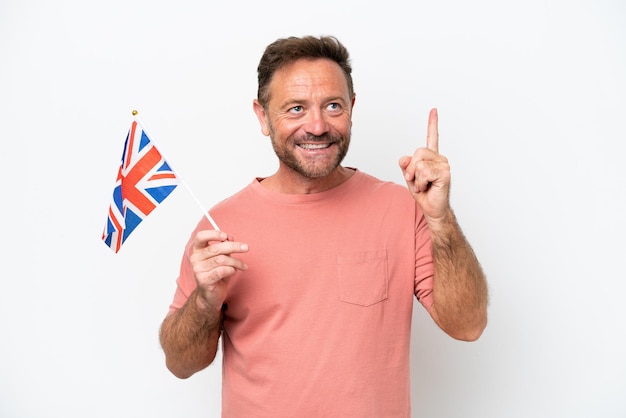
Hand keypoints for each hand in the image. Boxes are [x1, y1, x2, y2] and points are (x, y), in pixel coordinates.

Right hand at [189, 230, 248, 310]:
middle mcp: (195, 259)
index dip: (213, 234)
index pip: (201, 237)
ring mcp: (198, 270)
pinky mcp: (204, 280)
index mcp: (198, 250)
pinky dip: (232, 270)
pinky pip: (222, 271)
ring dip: (236, 262)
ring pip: (222, 260)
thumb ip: (225, 246)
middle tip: (246, 247)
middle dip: (234, 247)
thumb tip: (230, 238)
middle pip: (216, 248)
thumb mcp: (222, 257)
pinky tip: (234, 271)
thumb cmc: (217, 273)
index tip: (226, 236)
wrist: (211, 295)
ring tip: (243, 266)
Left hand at [398, 108, 450, 222]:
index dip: (432, 123)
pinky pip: (423, 172)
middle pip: (417, 152)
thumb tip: (405, 158)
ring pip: (419, 164)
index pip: (432, 137)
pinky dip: (421, 183)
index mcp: (431, 158)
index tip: (434, 110)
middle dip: (410, 169)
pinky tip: (428, 187)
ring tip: (423, 185)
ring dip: (416, 179)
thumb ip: (406, 165)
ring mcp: (443, 165)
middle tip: (415, 180)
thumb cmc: (423, 193)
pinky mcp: (445, 173)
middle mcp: (439, 158)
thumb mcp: (410, 177)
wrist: (432, 208)